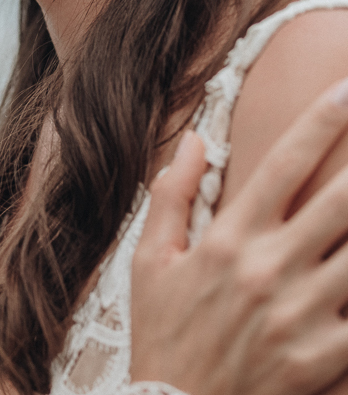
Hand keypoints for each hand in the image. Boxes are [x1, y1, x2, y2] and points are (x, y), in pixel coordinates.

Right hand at [131, 77, 347, 394]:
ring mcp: (303, 314)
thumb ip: (172, 195)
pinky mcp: (327, 356)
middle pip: (342, 199)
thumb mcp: (150, 262)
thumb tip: (192, 140)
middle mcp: (269, 269)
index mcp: (227, 240)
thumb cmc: (164, 334)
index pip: (283, 164)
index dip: (323, 122)